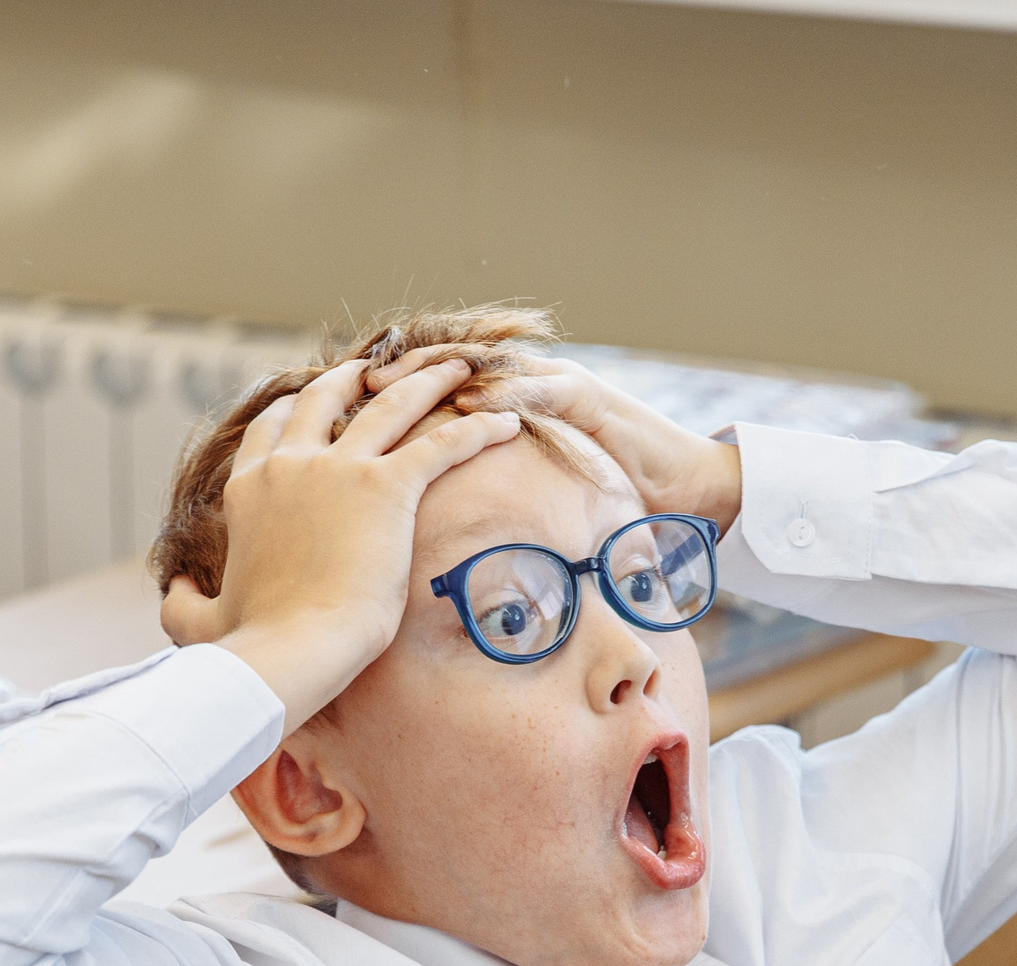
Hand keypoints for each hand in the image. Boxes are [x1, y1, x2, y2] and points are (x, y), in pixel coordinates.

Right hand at [161, 358, 519, 734]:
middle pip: (327, 399)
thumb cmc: (247, 646)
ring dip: (427, 380)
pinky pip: (443, 444)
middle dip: (355, 377)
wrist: (290, 652)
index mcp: (248, 490)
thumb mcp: (196, 621)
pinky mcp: (387, 489)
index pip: (270, 431)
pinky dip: (479, 429)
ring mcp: (339, 471)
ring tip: (456, 368)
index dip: (293, 413)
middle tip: (379, 368)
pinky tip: (509, 423)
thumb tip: (171, 586)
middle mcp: (291, 466)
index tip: (312, 403)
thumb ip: (180, 600)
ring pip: (391, 404)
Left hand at [367, 347, 742, 528]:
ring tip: (396, 382)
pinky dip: (504, 394)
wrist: (681, 491)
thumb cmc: (608, 505)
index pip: (434, 391)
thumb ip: (489, 505)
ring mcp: (555, 384)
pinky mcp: (588, 395)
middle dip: (400, 372)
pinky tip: (472, 403)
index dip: (384, 395)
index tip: (335, 409)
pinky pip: (539, 388)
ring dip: (440, 372)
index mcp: (504, 408)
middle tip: (352, 382)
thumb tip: (427, 549)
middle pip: (447, 368)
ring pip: (486, 366)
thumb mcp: (531, 504)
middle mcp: (523, 386)